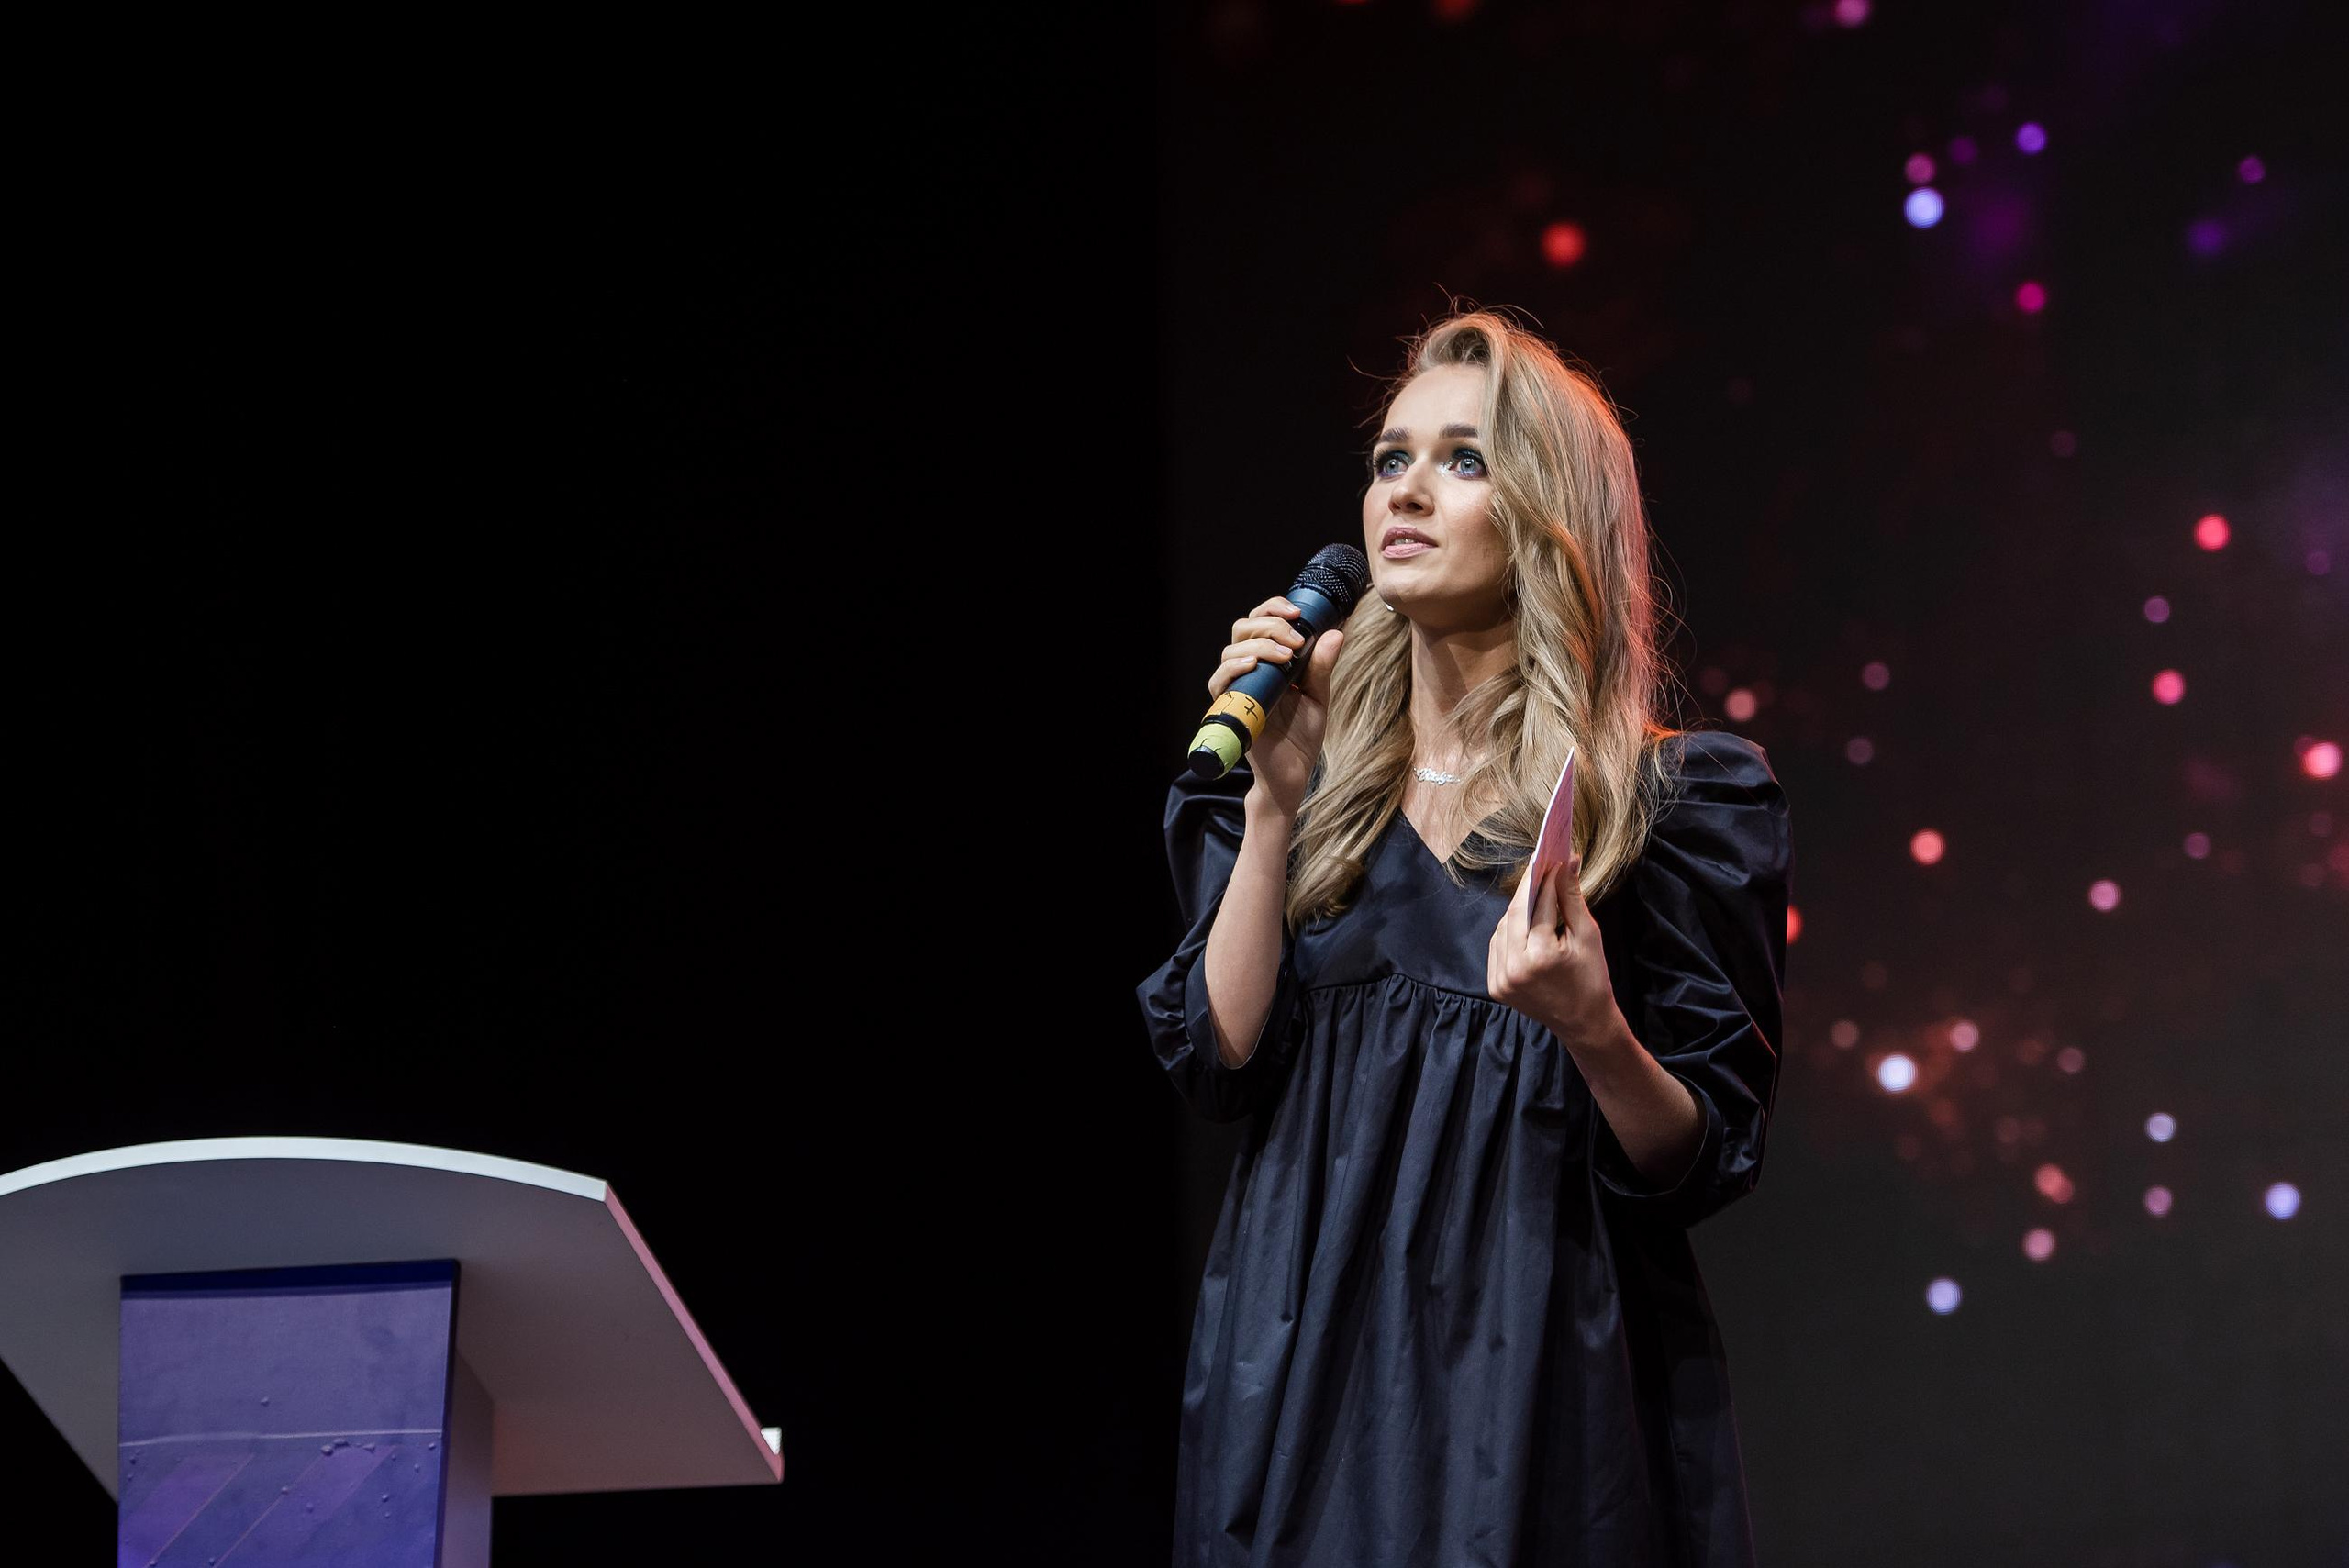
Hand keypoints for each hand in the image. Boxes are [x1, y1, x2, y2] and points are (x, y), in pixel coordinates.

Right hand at [1206, 596, 1344, 817]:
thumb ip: (1322, 666)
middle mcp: (1250, 671)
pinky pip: (1219, 681)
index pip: (1261, 622)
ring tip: (1286, 656)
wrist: (1292, 774)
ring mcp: (1238, 689)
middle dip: (1269, 624)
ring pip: (1230, 650)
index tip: (1298, 612)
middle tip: (1296, 640)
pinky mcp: (1229, 708)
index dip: (1273, 608)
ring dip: (1258, 645)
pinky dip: (1234, 668)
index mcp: (1270, 663)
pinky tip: (1253, 665)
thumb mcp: (1319, 697)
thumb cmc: (1302, 737)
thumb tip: (1336, 631)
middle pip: (1242, 629)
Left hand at [1487, 849, 1620, 1048]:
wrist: (1584, 1024)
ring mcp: (1501, 980)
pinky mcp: (1495, 986)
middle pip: (1515, 913)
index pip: (1540, 905)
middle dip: (1528, 888)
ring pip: (1503, 928)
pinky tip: (1525, 921)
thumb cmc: (1592, 979)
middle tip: (1540, 867)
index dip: (1545, 878)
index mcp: (1541, 957)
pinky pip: (1497, 946)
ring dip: (1518, 909)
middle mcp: (1514, 968)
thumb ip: (1572, 897)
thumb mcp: (1588, 936)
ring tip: (1535, 894)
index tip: (1551, 857)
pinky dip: (1509, 931)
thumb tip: (1568, 860)